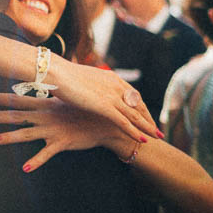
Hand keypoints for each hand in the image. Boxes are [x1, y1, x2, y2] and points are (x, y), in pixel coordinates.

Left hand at [0, 91, 135, 170]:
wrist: (107, 121)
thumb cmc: (85, 110)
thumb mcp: (65, 101)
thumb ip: (49, 98)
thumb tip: (37, 91)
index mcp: (44, 105)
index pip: (17, 98)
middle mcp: (45, 116)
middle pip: (17, 115)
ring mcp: (53, 129)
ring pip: (27, 134)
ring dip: (10, 137)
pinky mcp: (62, 142)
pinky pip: (46, 153)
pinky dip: (36, 161)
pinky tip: (25, 168)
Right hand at [45, 55, 160, 141]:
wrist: (55, 72)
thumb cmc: (62, 76)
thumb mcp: (84, 79)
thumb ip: (92, 86)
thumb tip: (90, 91)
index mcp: (111, 78)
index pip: (133, 95)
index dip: (141, 107)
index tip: (145, 116)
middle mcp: (116, 86)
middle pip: (138, 105)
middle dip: (148, 118)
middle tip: (156, 130)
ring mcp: (111, 96)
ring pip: (135, 115)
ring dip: (147, 127)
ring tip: (157, 137)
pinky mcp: (105, 106)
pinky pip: (125, 122)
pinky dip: (135, 132)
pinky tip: (142, 140)